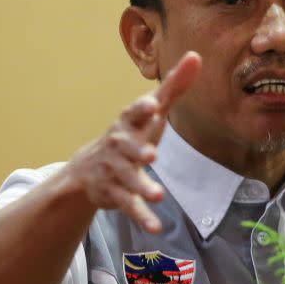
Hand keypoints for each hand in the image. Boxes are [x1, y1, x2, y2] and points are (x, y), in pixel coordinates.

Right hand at [65, 51, 200, 232]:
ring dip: (142, 186)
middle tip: (151, 154)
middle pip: (128, 147)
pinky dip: (143, 216)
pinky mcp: (116, 194)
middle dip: (137, 150)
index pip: (133, 112)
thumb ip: (174, 87)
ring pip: (129, 179)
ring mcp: (115, 171)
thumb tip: (195, 56)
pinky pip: (130, 206)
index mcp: (128, 122)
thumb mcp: (151, 111)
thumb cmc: (131, 133)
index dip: (141, 109)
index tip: (151, 105)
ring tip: (157, 195)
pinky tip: (157, 227)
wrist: (89, 169)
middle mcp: (118, 145)